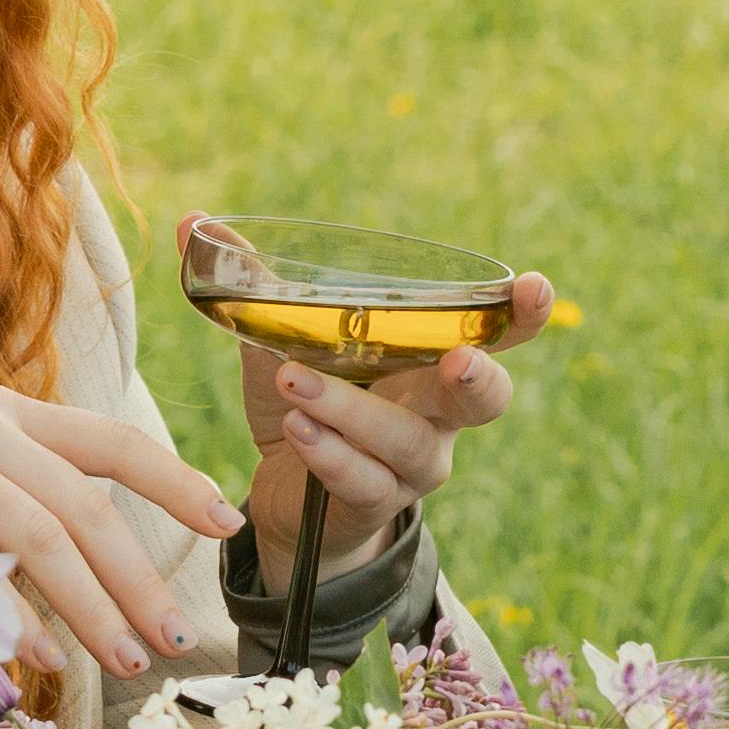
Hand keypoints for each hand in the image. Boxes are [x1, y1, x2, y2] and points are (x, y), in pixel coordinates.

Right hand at [0, 367, 236, 679]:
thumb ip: (0, 485)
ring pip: (37, 537)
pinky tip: (37, 656)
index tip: (226, 523)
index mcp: (1, 412)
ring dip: (91, 607)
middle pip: (85, 506)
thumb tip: (64, 557)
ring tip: (129, 659)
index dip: (174, 480)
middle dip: (140, 577)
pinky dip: (8, 610)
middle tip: (179, 639)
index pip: (110, 441)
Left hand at [206, 228, 552, 597]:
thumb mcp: (280, 341)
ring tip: (295, 383)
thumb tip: (193, 223)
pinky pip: (364, 482)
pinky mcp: (373, 506)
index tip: (534, 288)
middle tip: (457, 361)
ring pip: (405, 440)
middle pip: (485, 400)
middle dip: (477, 377)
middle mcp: (436, 416)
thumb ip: (253, 286)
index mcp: (428, 362)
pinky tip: (297, 431)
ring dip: (351, 408)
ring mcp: (412, 468)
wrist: (285, 502)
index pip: (495, 334)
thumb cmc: (303, 404)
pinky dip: (330, 454)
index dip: (523, 315)